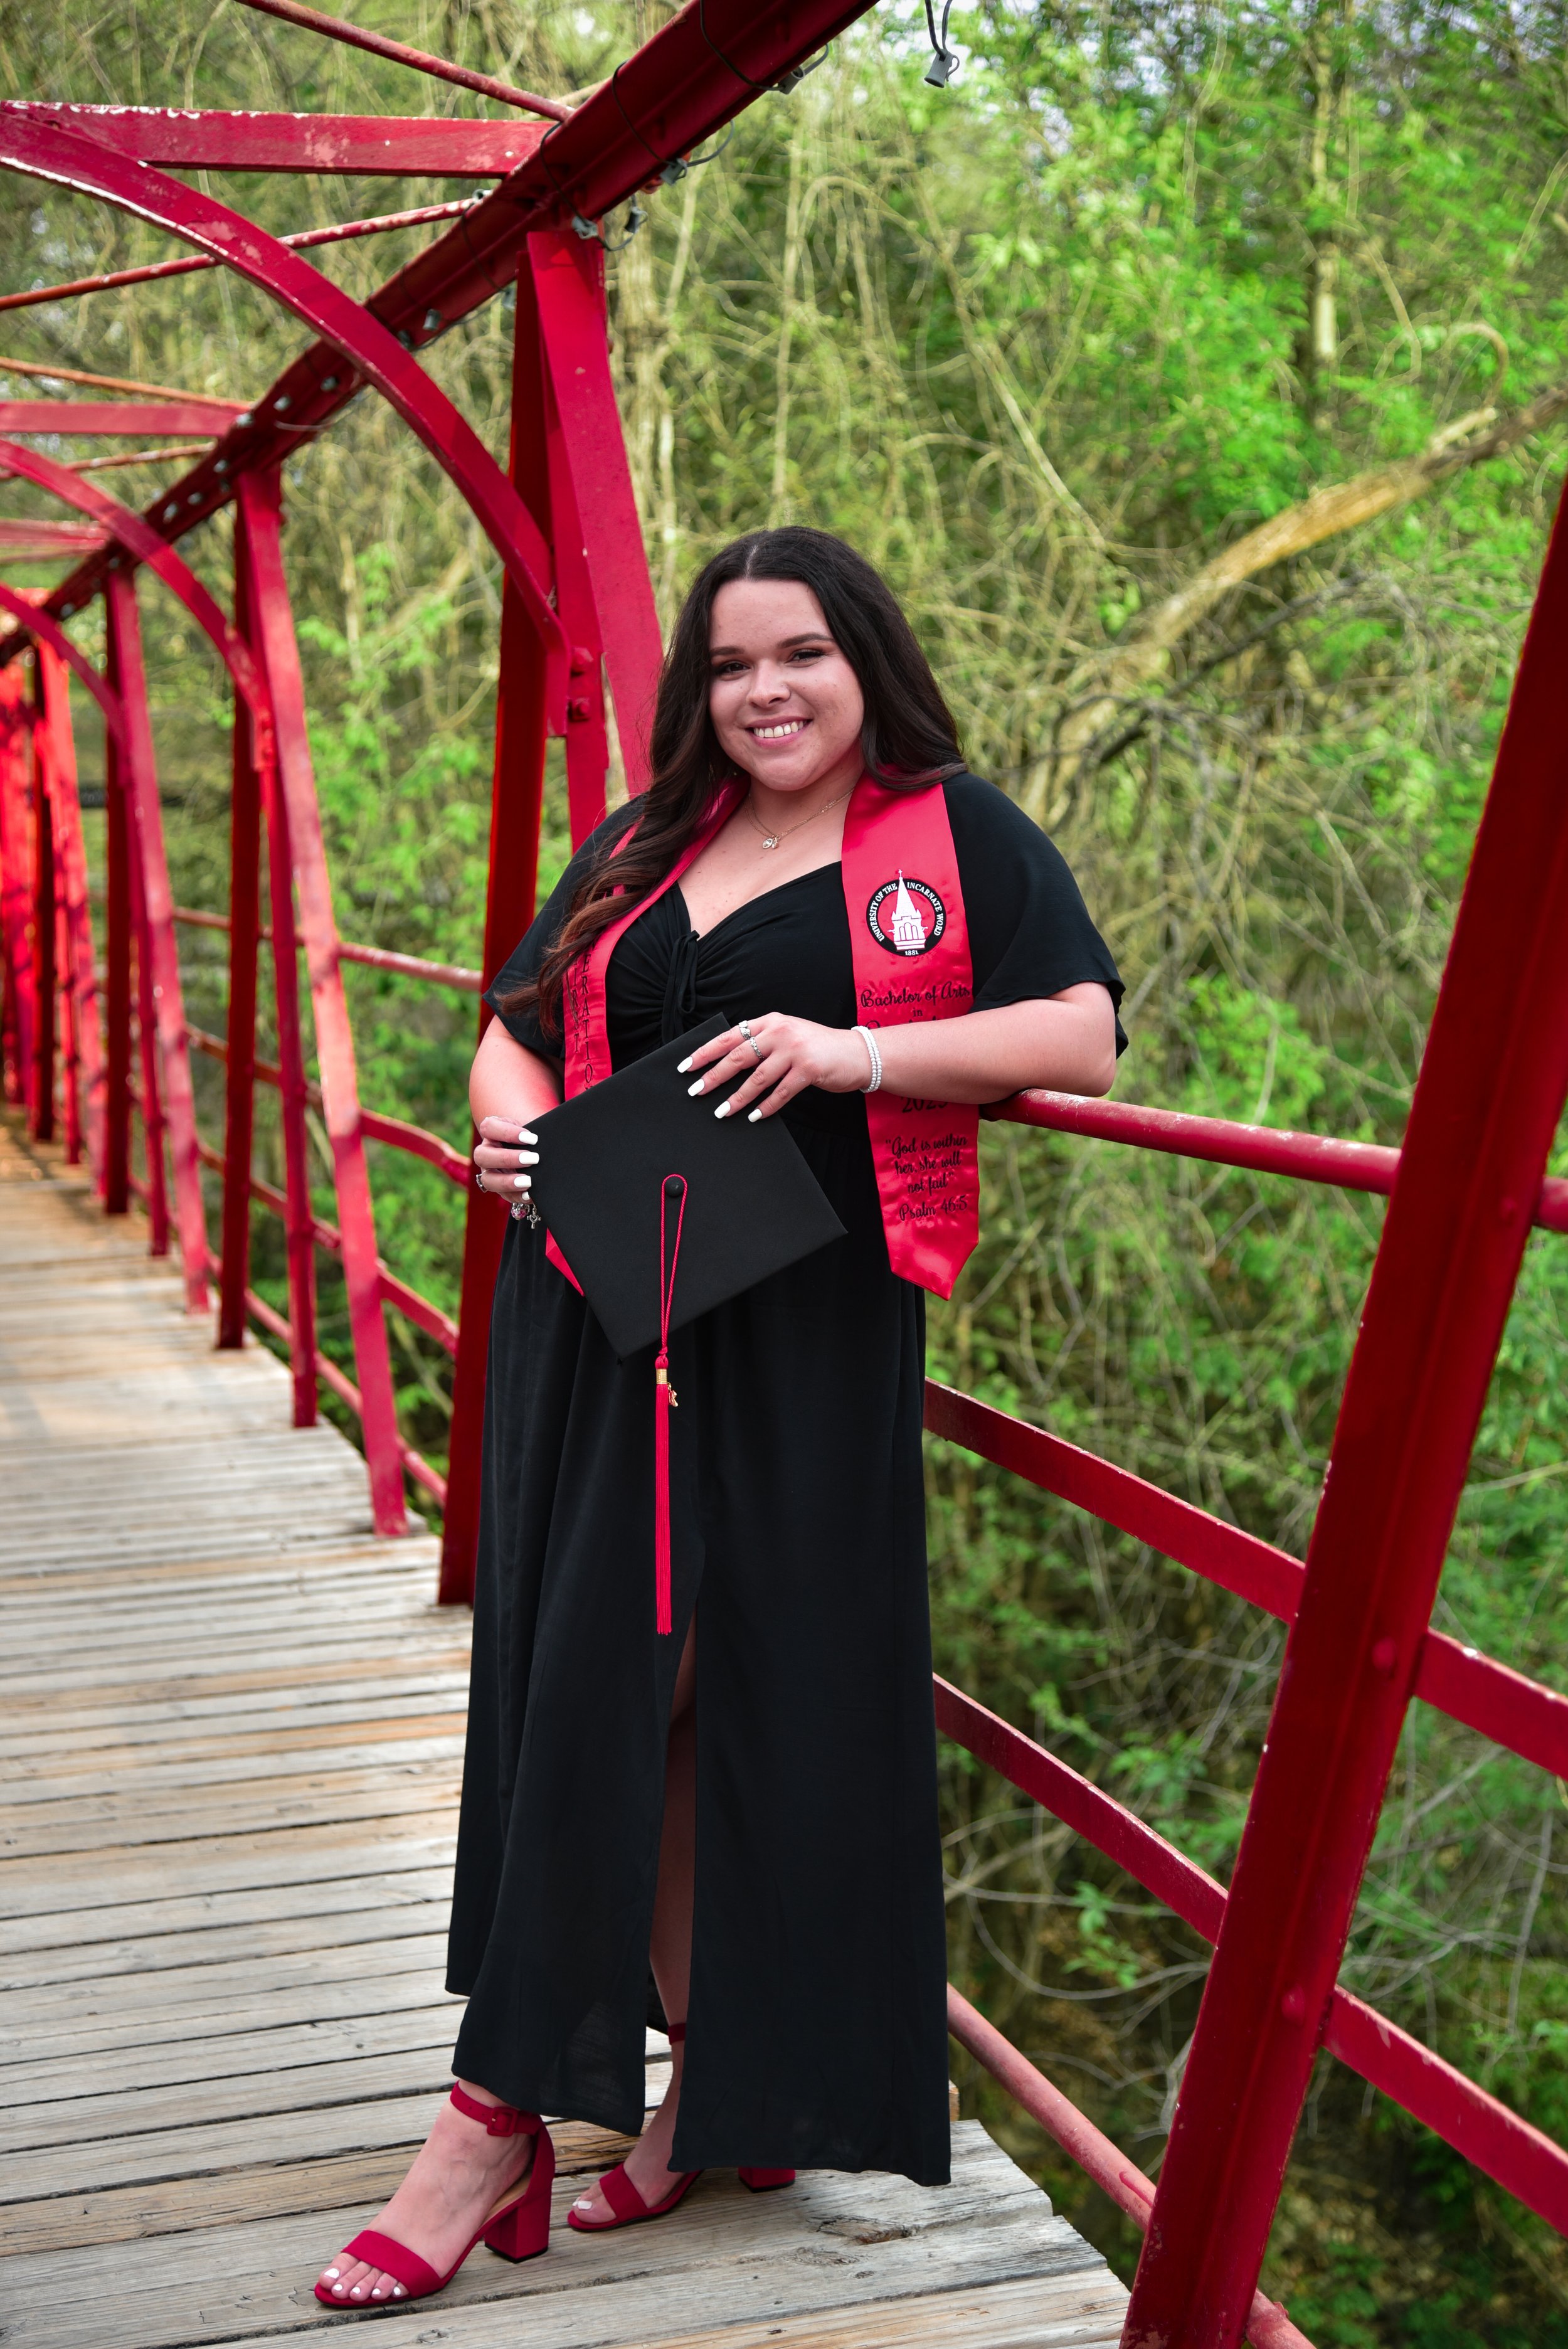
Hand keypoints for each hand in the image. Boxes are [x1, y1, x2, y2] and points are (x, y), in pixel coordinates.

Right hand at [474, 1115, 538, 1209]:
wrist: (535, 1149)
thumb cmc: (531, 1136)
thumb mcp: (531, 1127)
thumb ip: (535, 1129)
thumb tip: (549, 1138)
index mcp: (491, 1132)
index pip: (488, 1128)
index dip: (507, 1132)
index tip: (532, 1138)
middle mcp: (486, 1152)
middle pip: (482, 1156)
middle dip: (507, 1158)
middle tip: (533, 1159)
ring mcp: (490, 1172)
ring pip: (488, 1179)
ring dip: (508, 1181)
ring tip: (528, 1181)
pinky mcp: (501, 1188)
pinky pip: (504, 1195)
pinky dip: (517, 1196)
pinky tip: (530, 1194)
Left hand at [678, 1016, 871, 1122]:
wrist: (856, 1053)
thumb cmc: (818, 1047)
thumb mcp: (788, 1035)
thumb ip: (762, 1041)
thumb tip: (728, 1060)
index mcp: (770, 1022)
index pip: (730, 1037)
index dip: (705, 1052)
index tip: (686, 1066)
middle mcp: (780, 1032)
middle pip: (738, 1057)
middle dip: (714, 1076)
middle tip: (696, 1091)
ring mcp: (795, 1050)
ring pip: (757, 1078)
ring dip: (737, 1098)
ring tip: (721, 1111)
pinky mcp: (809, 1069)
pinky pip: (780, 1093)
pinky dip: (765, 1107)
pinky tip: (753, 1117)